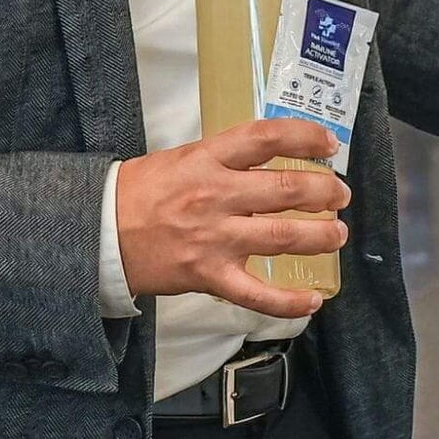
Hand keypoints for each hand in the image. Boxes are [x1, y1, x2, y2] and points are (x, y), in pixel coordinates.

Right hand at [115, 119, 349, 319]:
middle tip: (340, 195)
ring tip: (337, 234)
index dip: (304, 137)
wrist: (98, 230)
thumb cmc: (140, 191)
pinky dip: (288, 301)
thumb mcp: (183, 158)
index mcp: (208, 158)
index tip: (328, 144)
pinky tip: (313, 300)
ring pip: (282, 236)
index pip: (266, 138)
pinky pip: (256, 293)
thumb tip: (270, 159)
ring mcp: (214, 237)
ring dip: (319, 236)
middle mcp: (216, 194)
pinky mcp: (208, 275)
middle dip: (323, 191)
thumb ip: (225, 159)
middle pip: (285, 189)